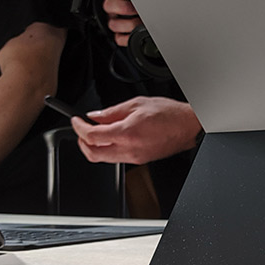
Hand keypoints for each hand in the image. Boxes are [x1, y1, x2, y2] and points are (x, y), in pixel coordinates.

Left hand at [72, 96, 200, 164]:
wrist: (188, 126)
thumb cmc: (169, 114)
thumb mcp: (136, 104)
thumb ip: (111, 111)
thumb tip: (94, 116)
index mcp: (127, 133)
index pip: (92, 136)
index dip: (79, 128)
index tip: (76, 121)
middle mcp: (129, 149)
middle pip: (93, 154)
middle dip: (82, 142)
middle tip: (82, 129)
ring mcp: (134, 158)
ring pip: (103, 159)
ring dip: (94, 147)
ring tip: (96, 132)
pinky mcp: (140, 160)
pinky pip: (116, 158)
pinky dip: (108, 149)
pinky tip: (111, 137)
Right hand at [100, 0, 138, 47]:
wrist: (143, 11)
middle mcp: (111, 6)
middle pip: (108, 5)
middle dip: (123, 7)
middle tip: (136, 7)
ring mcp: (113, 20)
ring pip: (113, 24)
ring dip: (128, 24)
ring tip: (141, 22)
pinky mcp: (117, 34)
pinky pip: (118, 38)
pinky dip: (128, 37)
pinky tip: (136, 33)